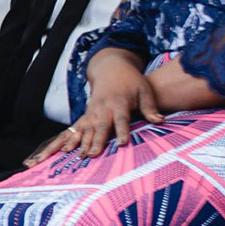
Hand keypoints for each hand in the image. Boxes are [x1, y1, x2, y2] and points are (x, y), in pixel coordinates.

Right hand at [26, 50, 159, 164]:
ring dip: (81, 143)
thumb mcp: (144, 90)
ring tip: (78, 156)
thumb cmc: (131, 81)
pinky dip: (69, 139)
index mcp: (118, 102)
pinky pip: (76, 129)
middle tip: (93, 155)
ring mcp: (91, 111)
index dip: (121, 131)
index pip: (121, 119)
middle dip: (95, 141)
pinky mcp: (86, 115)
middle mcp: (102, 108)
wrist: (110, 69)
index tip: (122, 143)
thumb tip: (160, 120)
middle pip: (99, 126)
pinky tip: (64, 151)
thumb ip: (150, 107)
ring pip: (85, 129)